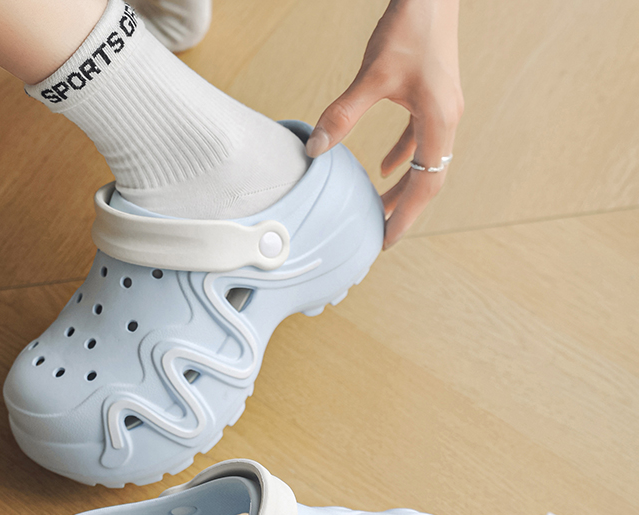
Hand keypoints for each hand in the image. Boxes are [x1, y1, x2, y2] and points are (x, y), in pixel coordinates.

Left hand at [306, 0, 462, 247]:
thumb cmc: (410, 26)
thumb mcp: (372, 75)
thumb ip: (343, 114)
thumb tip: (314, 149)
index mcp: (440, 122)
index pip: (424, 185)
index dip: (405, 217)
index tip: (385, 240)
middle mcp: (448, 121)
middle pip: (429, 180)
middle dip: (405, 210)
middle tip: (381, 234)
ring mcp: (444, 110)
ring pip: (426, 162)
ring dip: (403, 187)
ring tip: (380, 208)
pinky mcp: (434, 98)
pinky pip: (420, 140)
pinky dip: (402, 157)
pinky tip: (382, 166)